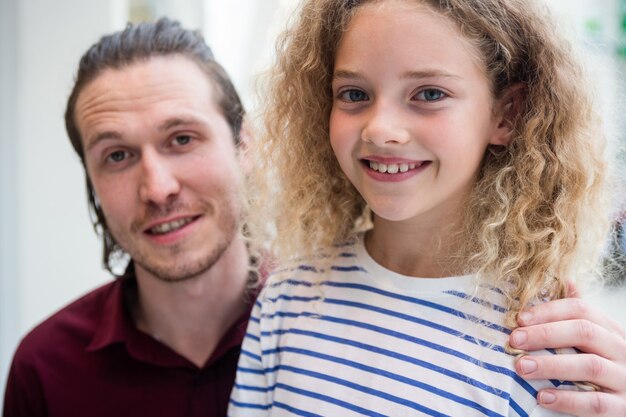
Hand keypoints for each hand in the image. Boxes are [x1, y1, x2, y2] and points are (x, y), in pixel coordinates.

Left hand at [509, 286, 625, 416]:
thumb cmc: (606, 364)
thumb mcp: (598, 336)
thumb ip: (580, 315)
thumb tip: (566, 279)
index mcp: (610, 330)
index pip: (581, 309)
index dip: (548, 311)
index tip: (519, 319)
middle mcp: (620, 350)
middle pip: (584, 332)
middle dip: (545, 334)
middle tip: (514, 340)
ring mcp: (624, 379)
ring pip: (590, 366)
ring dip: (551, 365)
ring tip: (521, 367)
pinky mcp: (622, 408)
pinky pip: (596, 404)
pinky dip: (568, 400)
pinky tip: (543, 397)